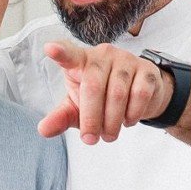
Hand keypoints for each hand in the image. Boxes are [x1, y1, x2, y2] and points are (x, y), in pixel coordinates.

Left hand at [37, 41, 173, 144]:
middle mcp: (103, 55)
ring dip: (112, 122)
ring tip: (109, 134)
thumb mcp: (78, 108)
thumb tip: (43, 130)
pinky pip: (139, 95)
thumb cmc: (101, 99)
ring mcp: (126, 60)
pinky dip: (132, 114)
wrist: (140, 95)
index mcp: (81, 61)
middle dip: (92, 119)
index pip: (69, 55)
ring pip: (118, 94)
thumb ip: (61, 116)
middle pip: (94, 87)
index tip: (49, 49)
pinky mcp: (147, 70)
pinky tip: (128, 120)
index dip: (60, 53)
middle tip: (91, 139)